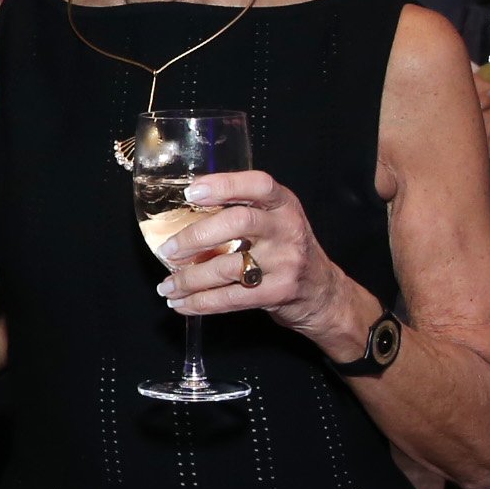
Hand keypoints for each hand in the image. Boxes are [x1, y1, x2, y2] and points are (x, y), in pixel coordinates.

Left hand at [153, 169, 351, 345]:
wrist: (323, 292)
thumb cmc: (287, 249)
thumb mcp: (276, 219)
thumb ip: (242, 209)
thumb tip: (183, 211)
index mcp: (283, 204)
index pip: (257, 184)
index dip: (224, 185)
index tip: (191, 192)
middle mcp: (287, 228)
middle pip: (238, 223)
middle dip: (195, 236)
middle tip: (168, 250)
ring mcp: (285, 262)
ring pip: (228, 267)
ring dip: (189, 279)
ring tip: (166, 286)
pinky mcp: (279, 292)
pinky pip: (231, 298)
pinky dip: (200, 303)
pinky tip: (181, 303)